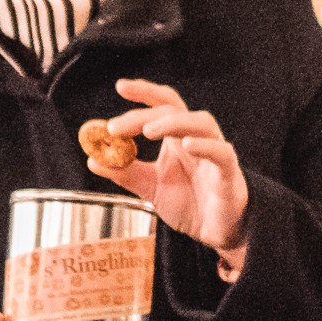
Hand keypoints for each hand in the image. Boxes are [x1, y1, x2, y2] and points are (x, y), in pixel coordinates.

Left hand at [86, 79, 251, 272]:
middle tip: (116, 127)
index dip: (144, 93)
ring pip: (201, 123)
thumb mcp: (149, 188)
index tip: (120, 86)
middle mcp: (196, 140)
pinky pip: (221, 152)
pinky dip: (205, 146)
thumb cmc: (189, 205)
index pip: (163, 105)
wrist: (214, 233)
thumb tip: (93, 160)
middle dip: (144, 114)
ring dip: (173, 122)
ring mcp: (214, 154)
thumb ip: (125, 173)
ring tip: (148, 130)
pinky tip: (186, 145)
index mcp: (176, 139)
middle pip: (174, 111)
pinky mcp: (228, 173)